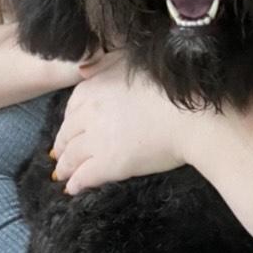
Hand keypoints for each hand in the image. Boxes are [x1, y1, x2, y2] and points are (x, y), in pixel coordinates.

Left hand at [51, 52, 203, 192]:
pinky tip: (73, 189)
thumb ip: (106, 65)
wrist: (192, 116)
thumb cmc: (172, 86)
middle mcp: (90, 113)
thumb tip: (82, 71)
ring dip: (65, 166)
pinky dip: (76, 183)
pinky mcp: (109, 164)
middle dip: (62, 144)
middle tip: (60, 154)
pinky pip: (84, 176)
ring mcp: (97, 140)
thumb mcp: (134, 62)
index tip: (70, 127)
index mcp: (95, 87)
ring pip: (72, 156)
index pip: (72, 106)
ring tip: (63, 174)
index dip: (70, 119)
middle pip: (67, 132)